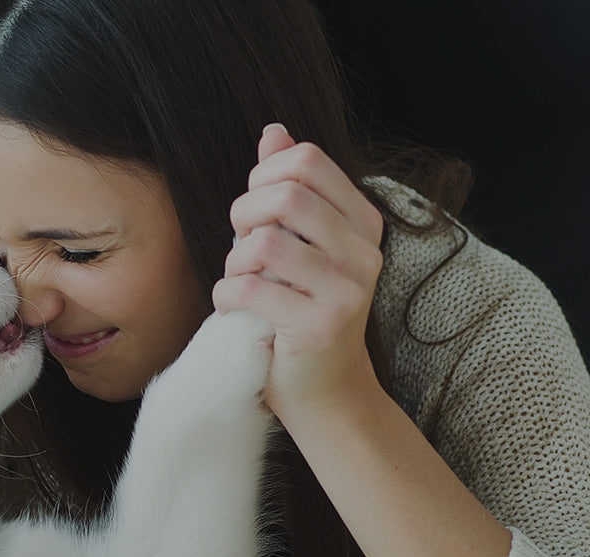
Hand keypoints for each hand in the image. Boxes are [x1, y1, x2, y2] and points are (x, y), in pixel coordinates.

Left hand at [212, 123, 385, 425]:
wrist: (325, 392)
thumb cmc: (301, 313)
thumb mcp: (299, 246)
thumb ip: (289, 190)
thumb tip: (274, 131)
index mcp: (362, 223)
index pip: (307, 161)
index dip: (264, 176)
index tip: (254, 212)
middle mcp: (363, 253)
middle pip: (285, 196)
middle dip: (244, 215)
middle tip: (240, 247)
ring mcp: (347, 292)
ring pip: (265, 244)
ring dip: (234, 263)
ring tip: (240, 283)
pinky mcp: (319, 327)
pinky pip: (250, 290)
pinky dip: (227, 296)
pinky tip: (233, 308)